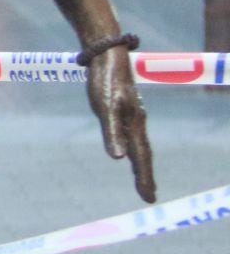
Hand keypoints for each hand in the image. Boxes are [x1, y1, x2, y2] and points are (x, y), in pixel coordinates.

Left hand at [87, 46, 154, 201]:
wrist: (106, 55)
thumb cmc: (104, 81)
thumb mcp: (105, 107)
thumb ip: (112, 133)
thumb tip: (117, 159)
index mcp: (134, 124)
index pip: (141, 158)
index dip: (144, 178)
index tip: (148, 198)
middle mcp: (136, 122)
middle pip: (143, 154)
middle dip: (145, 176)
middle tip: (149, 196)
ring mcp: (131, 114)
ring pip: (138, 144)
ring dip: (140, 164)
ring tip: (142, 179)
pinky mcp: (123, 108)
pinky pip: (131, 134)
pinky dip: (132, 148)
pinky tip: (128, 150)